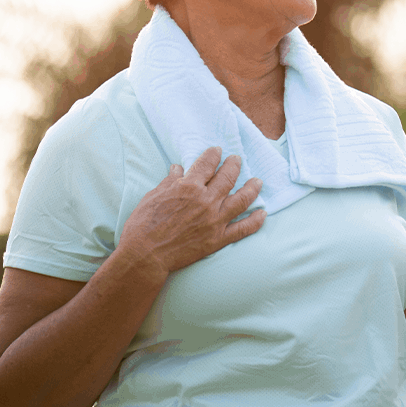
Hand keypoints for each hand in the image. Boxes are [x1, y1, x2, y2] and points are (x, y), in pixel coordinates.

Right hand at [119, 147, 265, 279]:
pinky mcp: (218, 239)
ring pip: (242, 199)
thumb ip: (169, 182)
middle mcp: (206, 200)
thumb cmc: (143, 225)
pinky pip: (243, 229)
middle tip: (237, 160)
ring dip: (252, 188)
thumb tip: (177, 168)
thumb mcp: (152, 196)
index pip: (207, 164)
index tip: (218, 151)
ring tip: (257, 181)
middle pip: (228, 177)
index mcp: (189, 187)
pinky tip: (263, 214)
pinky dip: (255, 221)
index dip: (214, 155)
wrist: (144, 255)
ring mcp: (215, 220)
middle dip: (234, 165)